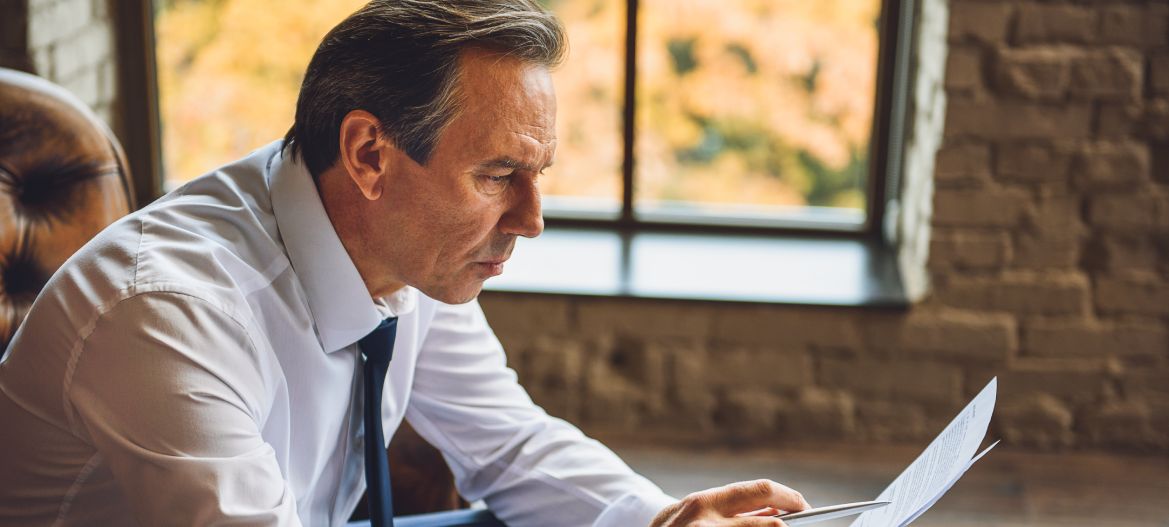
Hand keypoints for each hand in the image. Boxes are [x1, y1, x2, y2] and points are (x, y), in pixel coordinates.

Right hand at [650, 479, 810, 525]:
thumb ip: (726, 512)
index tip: (804, 506)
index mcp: (703, 503)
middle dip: (794, 520)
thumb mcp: (690, 516)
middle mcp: (705, 523)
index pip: (759, 490)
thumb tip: (774, 515)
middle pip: (770, 523)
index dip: (788, 497)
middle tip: (807, 521)